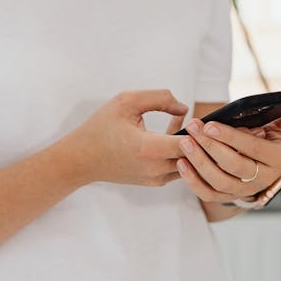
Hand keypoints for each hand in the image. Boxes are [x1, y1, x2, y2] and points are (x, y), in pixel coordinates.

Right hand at [54, 90, 187, 186]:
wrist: (80, 159)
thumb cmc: (101, 128)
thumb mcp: (127, 101)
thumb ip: (160, 98)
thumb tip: (184, 108)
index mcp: (148, 149)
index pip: (190, 144)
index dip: (198, 130)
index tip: (197, 117)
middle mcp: (155, 168)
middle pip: (194, 157)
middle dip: (200, 139)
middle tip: (200, 121)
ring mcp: (155, 178)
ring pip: (189, 165)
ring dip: (191, 147)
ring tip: (186, 125)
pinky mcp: (153, 182)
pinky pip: (178, 168)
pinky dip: (180, 153)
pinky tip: (173, 133)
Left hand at [177, 95, 280, 202]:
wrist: (263, 171)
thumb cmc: (270, 143)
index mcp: (277, 160)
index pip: (251, 148)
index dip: (230, 137)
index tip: (209, 124)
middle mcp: (262, 179)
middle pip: (233, 165)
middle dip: (210, 146)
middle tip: (193, 128)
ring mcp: (243, 191)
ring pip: (219, 181)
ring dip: (199, 162)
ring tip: (184, 143)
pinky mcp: (226, 198)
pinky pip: (207, 194)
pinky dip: (193, 181)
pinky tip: (181, 163)